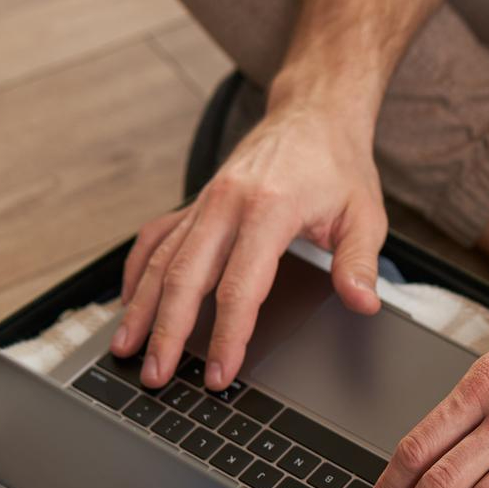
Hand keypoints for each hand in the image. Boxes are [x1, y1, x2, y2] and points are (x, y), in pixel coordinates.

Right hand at [111, 101, 385, 387]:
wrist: (314, 112)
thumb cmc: (338, 165)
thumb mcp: (364, 214)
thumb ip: (359, 262)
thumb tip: (362, 304)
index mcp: (270, 208)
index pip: (241, 286)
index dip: (228, 335)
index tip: (220, 373)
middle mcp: (228, 203)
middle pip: (186, 276)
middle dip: (167, 331)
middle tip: (156, 375)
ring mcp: (207, 201)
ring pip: (162, 259)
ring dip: (141, 307)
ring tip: (124, 347)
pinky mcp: (197, 201)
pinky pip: (156, 236)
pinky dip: (138, 269)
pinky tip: (128, 300)